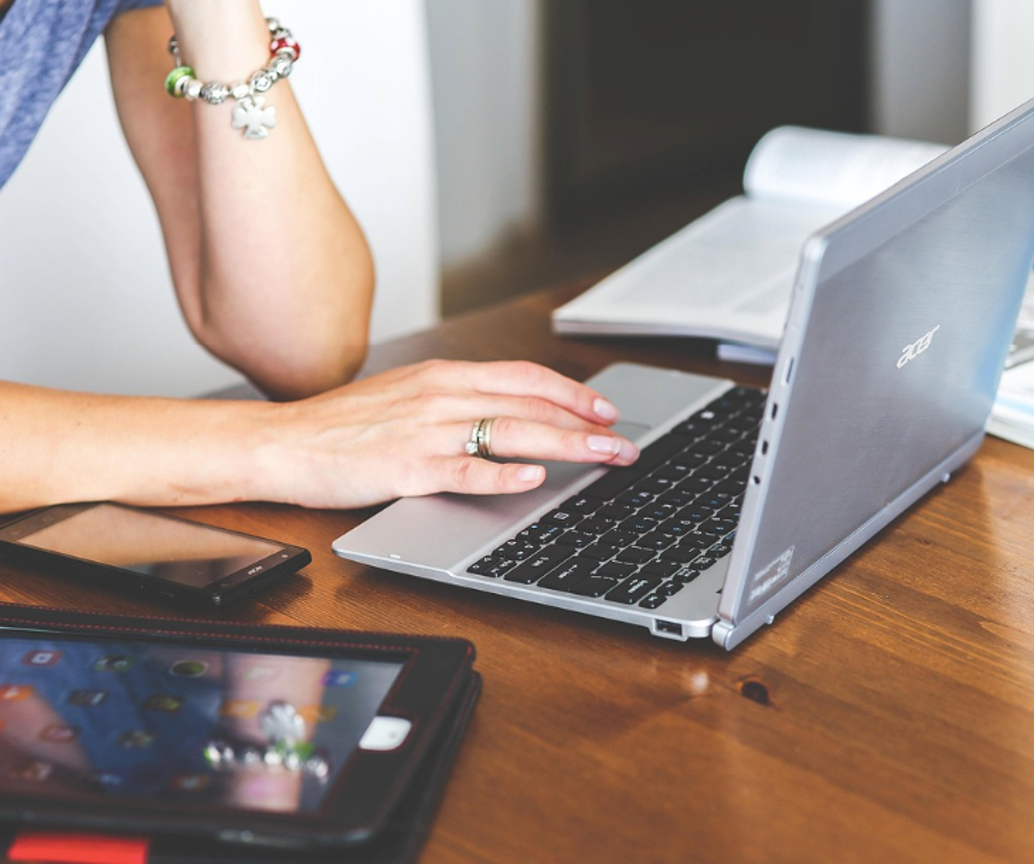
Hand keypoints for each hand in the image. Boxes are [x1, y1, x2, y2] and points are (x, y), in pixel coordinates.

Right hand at [259, 360, 640, 507]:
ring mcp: (425, 431)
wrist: (283, 442)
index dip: (572, 393)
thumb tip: (509, 415)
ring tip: (602, 458)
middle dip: (586, 425)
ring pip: (511, 432)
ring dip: (565, 445)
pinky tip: (533, 479)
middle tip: (623, 444)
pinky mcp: (407, 468)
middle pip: (530, 405)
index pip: (525, 377)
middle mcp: (441, 395)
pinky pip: (464, 469)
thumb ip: (457, 401)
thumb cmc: (344, 425)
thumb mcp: (408, 396)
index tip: (605, 410)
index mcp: (444, 376)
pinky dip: (502, 474)